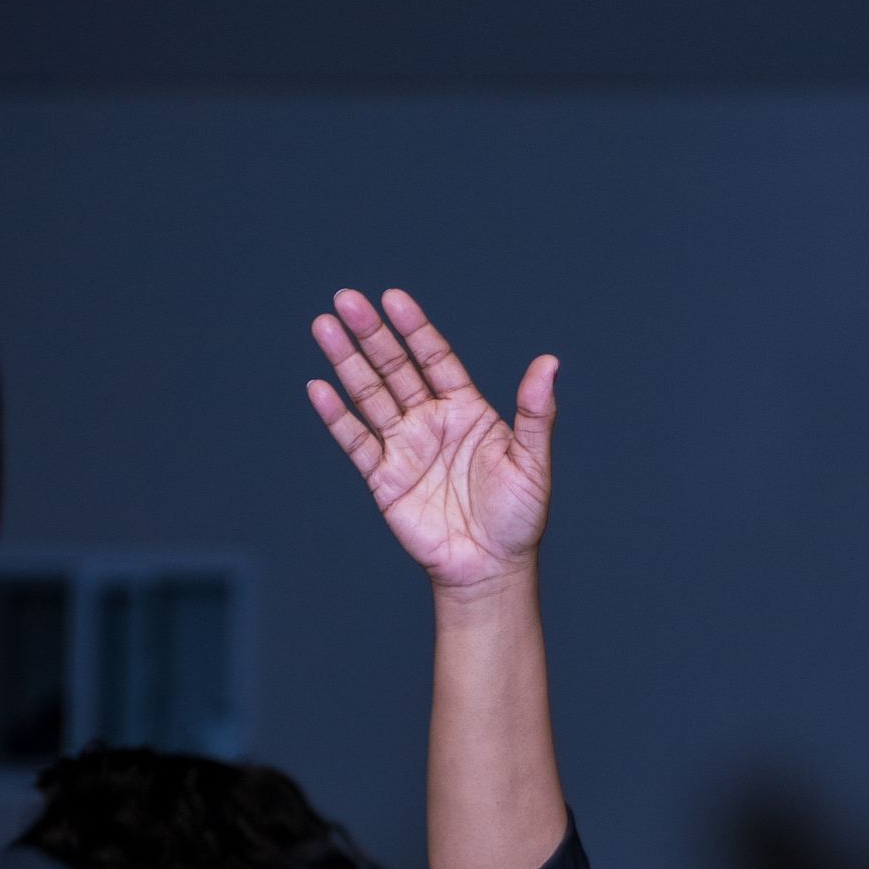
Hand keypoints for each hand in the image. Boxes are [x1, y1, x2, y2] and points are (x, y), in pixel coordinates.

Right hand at [307, 287, 557, 590]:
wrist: (490, 569)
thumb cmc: (518, 518)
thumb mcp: (533, 462)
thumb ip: (535, 412)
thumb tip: (549, 363)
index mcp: (466, 410)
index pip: (435, 358)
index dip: (414, 329)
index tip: (392, 299)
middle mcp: (431, 421)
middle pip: (395, 368)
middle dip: (371, 335)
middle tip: (346, 300)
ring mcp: (405, 447)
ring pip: (369, 396)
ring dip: (346, 362)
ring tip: (323, 327)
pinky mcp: (384, 478)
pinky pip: (356, 441)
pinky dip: (337, 416)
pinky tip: (319, 387)